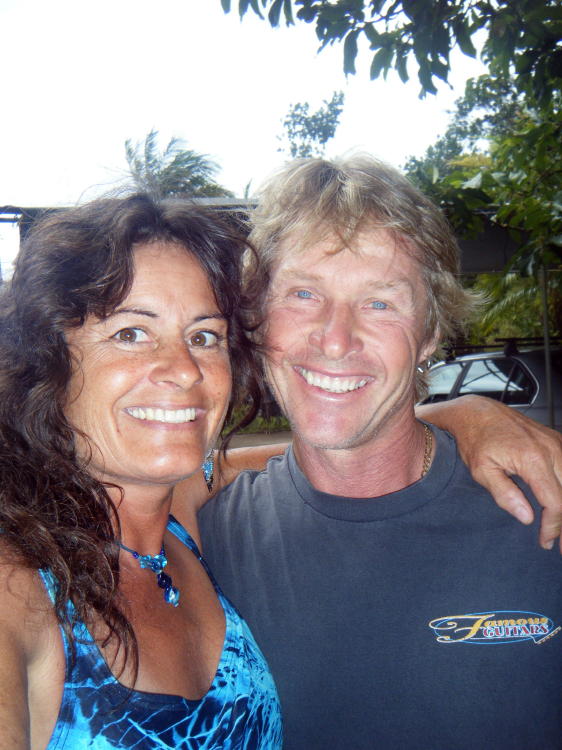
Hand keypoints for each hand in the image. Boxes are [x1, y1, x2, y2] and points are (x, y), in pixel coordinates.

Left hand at [417, 396, 561, 550]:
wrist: (479, 412)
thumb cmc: (476, 440)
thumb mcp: (482, 470)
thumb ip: (505, 495)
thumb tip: (528, 518)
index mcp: (533, 459)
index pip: (555, 502)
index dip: (553, 527)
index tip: (545, 542)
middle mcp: (551, 449)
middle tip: (560, 546)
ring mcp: (557, 443)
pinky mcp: (558, 441)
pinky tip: (560, 507)